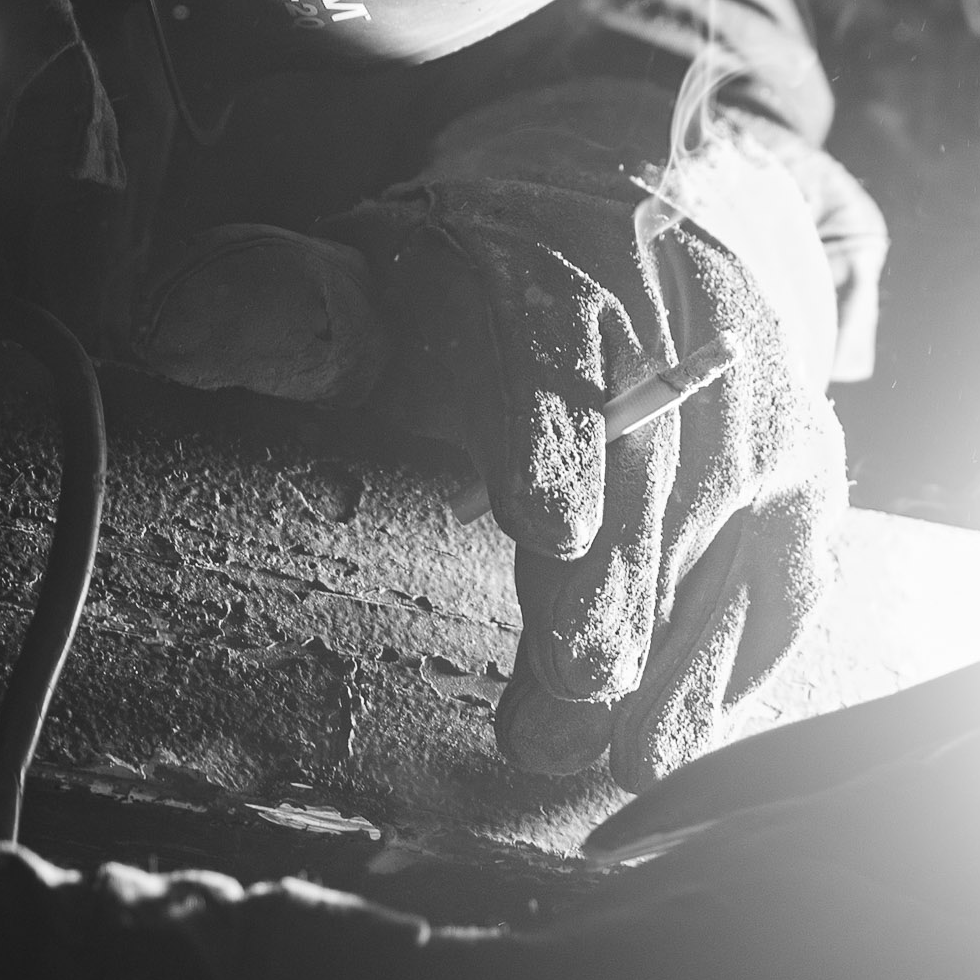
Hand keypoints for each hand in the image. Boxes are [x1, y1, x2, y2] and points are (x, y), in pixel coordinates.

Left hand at [357, 86, 849, 791]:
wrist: (658, 220)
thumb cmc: (486, 286)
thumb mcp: (381, 275)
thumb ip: (287, 309)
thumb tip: (170, 324)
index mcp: (556, 278)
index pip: (563, 357)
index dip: (556, 440)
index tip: (544, 525)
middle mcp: (680, 338)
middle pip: (648, 476)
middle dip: (605, 598)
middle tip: (555, 707)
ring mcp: (757, 409)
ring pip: (723, 543)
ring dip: (660, 660)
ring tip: (597, 758)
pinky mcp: (809, 474)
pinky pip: (789, 578)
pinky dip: (735, 665)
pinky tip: (669, 742)